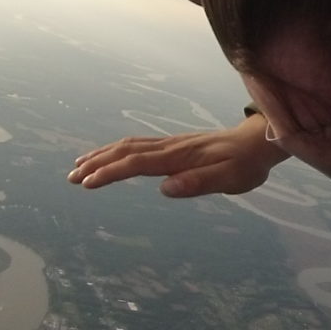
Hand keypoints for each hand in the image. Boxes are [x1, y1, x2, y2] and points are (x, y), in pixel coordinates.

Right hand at [68, 114, 286, 197]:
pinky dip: (117, 150)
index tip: (87, 183)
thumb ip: (199, 183)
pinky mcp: (174, 145)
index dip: (110, 172)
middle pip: (125, 151)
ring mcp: (171, 144)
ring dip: (102, 155)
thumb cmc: (246, 165)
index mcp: (179, 157)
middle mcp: (170, 147)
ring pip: (129, 145)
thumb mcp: (230, 179)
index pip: (137, 163)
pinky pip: (138, 144)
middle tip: (71, 177)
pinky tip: (110, 157)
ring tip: (79, 165)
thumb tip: (165, 188)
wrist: (259, 141)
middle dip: (97, 163)